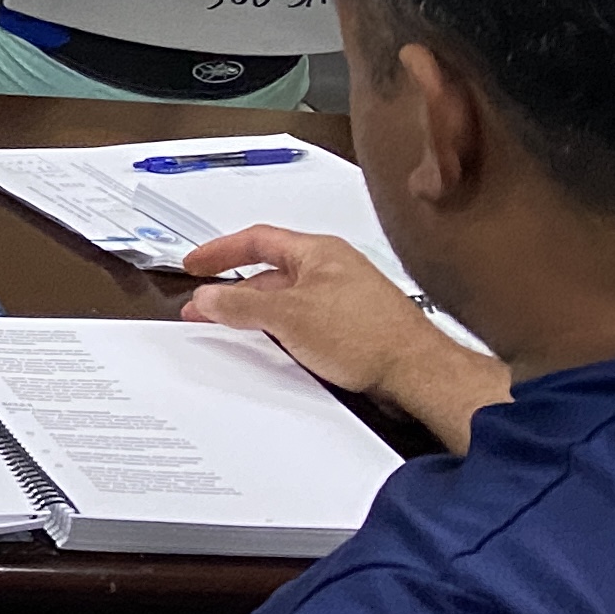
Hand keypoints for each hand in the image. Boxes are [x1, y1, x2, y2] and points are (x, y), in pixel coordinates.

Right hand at [178, 226, 508, 450]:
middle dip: (234, 291)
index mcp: (318, 252)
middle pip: (270, 272)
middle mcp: (333, 269)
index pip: (256, 240)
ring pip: (288, 299)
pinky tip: (275, 347)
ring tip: (234, 330)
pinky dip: (282, 330)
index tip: (195, 265)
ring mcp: (345, 298)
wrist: (419, 373)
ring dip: (258, 313)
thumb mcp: (289, 317)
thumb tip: (208, 297)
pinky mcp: (354, 327)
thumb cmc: (369, 335)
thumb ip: (241, 305)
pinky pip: (305, 321)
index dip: (220, 251)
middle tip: (206, 308)